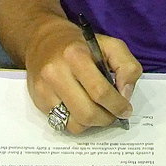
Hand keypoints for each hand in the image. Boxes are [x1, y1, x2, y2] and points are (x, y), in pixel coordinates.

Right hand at [25, 15, 141, 134]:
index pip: (100, 91)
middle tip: (114, 114)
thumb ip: (127, 66)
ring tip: (98, 112)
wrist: (43, 40)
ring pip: (75, 125)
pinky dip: (77, 122)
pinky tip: (81, 109)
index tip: (126, 110)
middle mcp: (56, 73)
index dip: (117, 105)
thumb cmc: (80, 44)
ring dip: (92, 123)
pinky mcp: (38, 101)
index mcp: (76, 56)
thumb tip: (125, 95)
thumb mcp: (110, 45)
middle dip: (106, 118)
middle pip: (87, 113)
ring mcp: (44, 89)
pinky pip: (62, 124)